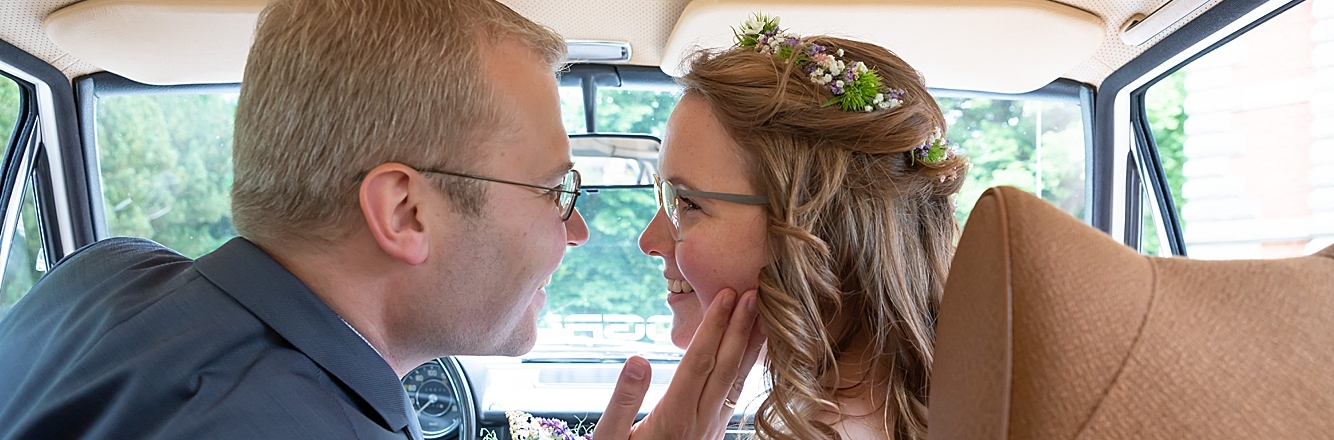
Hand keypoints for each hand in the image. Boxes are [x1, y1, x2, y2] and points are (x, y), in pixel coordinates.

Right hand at [593, 288, 765, 439]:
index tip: (725, 295)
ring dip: (750, 345)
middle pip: (725, 367)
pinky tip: (752, 351)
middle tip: (756, 291)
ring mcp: (712, 429)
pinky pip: (736, 394)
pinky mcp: (715, 433)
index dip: (713, 327)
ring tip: (763, 314)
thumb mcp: (609, 438)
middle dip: (740, 327)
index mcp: (673, 418)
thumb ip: (623, 400)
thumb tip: (638, 358)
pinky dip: (746, 367)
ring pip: (737, 381)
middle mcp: (700, 422)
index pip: (698, 363)